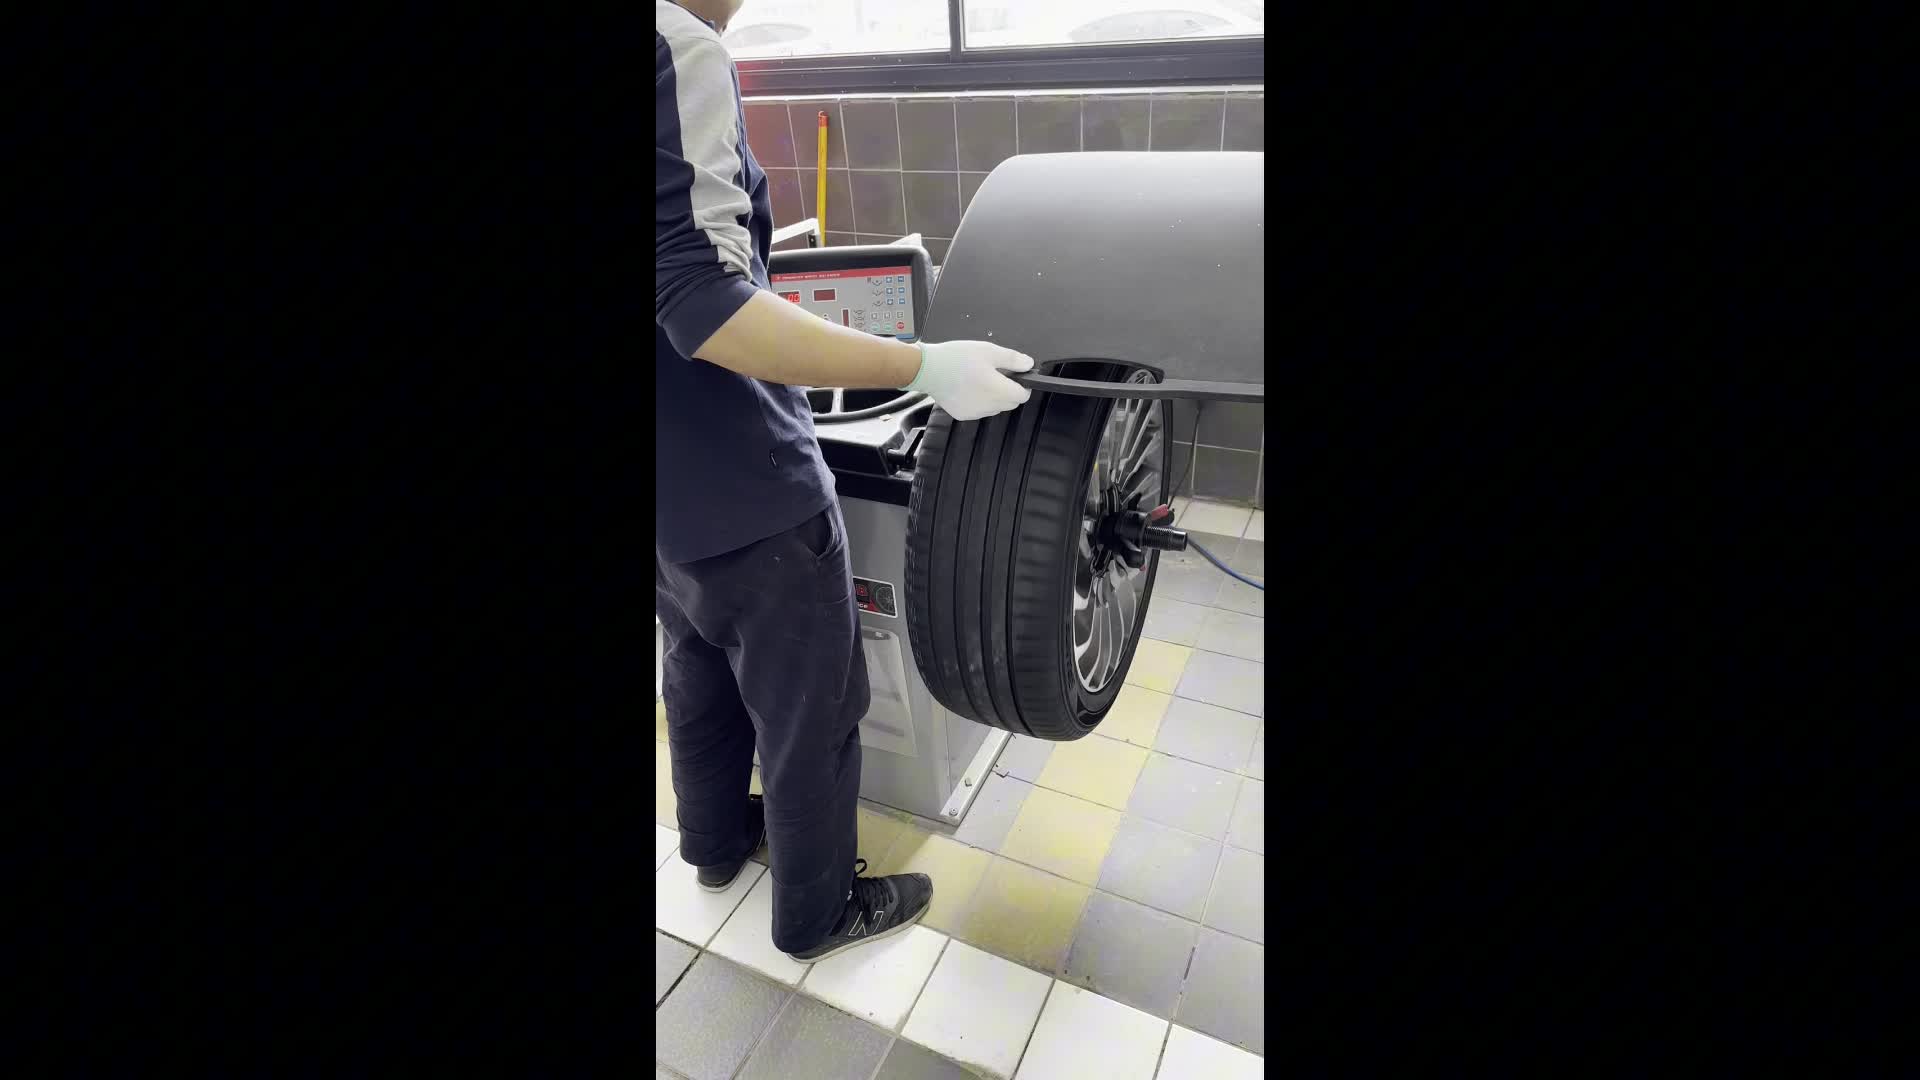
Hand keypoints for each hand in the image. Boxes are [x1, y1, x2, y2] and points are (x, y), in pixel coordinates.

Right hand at [901, 340, 1035, 420]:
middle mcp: (989, 405)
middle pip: (1011, 403)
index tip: (1016, 377)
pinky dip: (979, 402)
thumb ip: (1012, 359)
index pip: (1023, 396)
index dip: (1023, 385)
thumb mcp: (988, 351)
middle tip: (996, 374)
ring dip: (994, 396)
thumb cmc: (955, 358)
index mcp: (998, 390)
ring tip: (979, 379)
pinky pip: (979, 411)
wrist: (928, 369)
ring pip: (995, 407)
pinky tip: (969, 388)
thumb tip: (1028, 364)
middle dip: (1009, 390)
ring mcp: (975, 412)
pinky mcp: (963, 415)